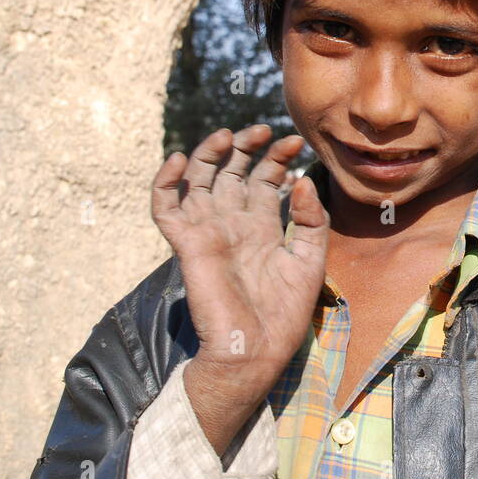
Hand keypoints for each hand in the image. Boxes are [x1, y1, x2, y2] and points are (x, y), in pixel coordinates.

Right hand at [150, 125, 327, 453]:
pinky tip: (181, 159)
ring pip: (199, 181)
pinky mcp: (187, 244)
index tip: (294, 142)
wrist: (257, 348)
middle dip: (245, 147)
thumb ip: (311, 219)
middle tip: (263, 130)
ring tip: (228, 134)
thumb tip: (302, 179)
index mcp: (262, 227)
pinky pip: (165, 208)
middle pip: (231, 173)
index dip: (276, 157)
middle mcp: (233, 224)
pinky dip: (166, 181)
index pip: (264, 179)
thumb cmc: (285, 311)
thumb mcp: (311, 260)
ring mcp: (209, 231)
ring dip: (209, 153)